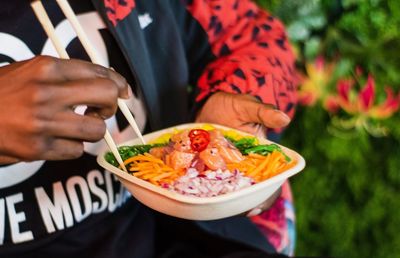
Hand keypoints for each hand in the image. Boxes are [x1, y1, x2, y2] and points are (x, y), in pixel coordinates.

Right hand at [0, 56, 128, 162]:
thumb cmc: (1, 93)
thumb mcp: (29, 72)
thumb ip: (65, 76)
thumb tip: (105, 83)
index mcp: (45, 68)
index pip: (98, 73)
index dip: (117, 82)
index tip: (123, 90)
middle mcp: (46, 93)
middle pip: (106, 97)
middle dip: (110, 105)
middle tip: (101, 109)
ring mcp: (43, 123)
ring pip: (97, 129)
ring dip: (92, 129)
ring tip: (77, 125)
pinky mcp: (38, 149)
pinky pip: (77, 151)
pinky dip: (73, 147)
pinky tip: (59, 140)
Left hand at [196, 92, 289, 214]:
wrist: (210, 104)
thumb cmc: (234, 106)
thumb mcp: (248, 106)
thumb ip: (264, 113)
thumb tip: (284, 118)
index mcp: (261, 158)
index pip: (270, 183)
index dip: (266, 197)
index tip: (254, 206)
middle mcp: (245, 168)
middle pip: (248, 193)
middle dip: (241, 205)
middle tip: (232, 210)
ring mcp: (225, 170)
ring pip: (227, 191)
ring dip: (221, 198)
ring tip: (213, 203)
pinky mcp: (207, 167)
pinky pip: (206, 181)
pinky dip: (202, 187)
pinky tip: (195, 192)